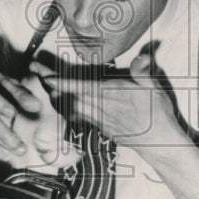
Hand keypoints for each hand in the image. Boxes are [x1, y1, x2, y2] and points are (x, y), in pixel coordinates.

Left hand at [30, 53, 185, 147]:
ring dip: (61, 100)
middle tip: (38, 76)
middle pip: (73, 96)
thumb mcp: (155, 87)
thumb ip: (143, 71)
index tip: (47, 78)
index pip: (83, 86)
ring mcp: (102, 120)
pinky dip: (71, 112)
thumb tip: (142, 56)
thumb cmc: (158, 113)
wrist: (161, 142)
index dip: (64, 82)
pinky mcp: (104, 129)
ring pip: (75, 109)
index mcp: (114, 94)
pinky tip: (66, 108)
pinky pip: (83, 119)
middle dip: (55, 88)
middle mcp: (104, 107)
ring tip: (48, 91)